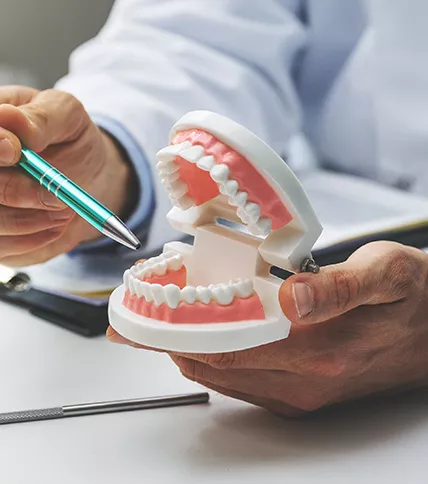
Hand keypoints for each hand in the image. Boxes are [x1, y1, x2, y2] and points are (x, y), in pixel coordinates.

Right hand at [0, 86, 136, 265]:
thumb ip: (42, 117)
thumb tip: (13, 123)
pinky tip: (56, 226)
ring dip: (29, 221)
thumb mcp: (68, 116)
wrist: (86, 176)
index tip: (16, 150)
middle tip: (58, 196)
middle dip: (16, 191)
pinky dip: (34, 240)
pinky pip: (4, 247)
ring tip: (64, 210)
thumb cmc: (71, 140)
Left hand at [108, 242, 427, 416]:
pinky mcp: (301, 394)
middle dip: (167, 341)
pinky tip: (199, 340)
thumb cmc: (411, 300)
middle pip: (215, 363)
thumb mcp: (387, 274)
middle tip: (133, 321)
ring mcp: (301, 391)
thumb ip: (341, 286)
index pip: (229, 344)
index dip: (177, 331)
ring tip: (156, 326)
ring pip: (223, 376)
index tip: (140, 318)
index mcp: (323, 347)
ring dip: (183, 351)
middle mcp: (306, 378)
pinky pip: (240, 383)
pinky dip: (210, 360)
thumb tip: (294, 298)